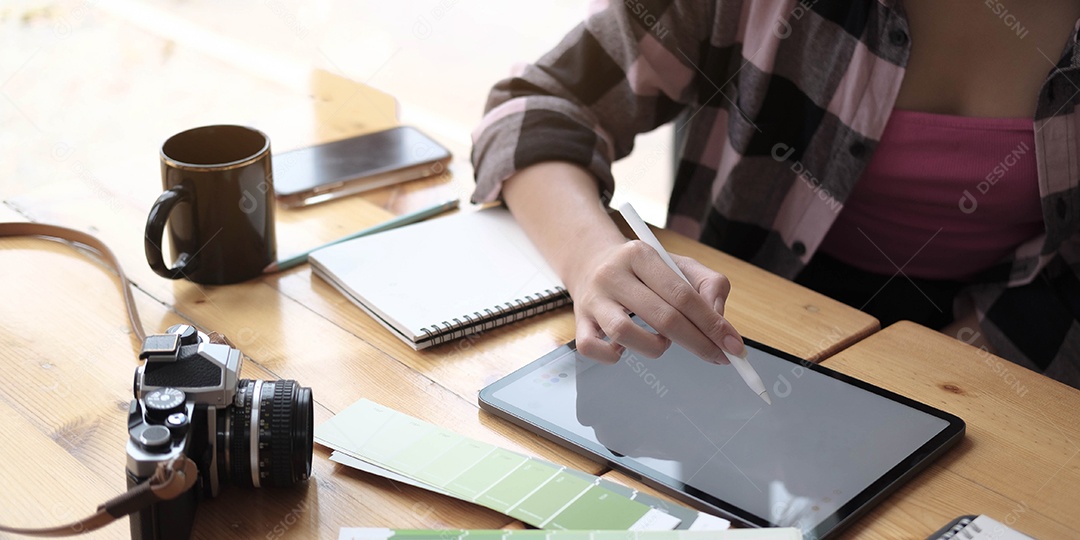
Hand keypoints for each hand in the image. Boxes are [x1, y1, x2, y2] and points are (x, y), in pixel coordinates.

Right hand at [568, 239, 747, 363]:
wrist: (591, 260)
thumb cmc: (643, 270)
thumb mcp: (679, 265)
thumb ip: (709, 286)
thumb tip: (719, 321)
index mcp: (641, 254)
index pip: (684, 296)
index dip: (713, 325)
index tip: (734, 346)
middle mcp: (613, 274)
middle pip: (663, 317)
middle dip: (698, 343)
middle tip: (718, 357)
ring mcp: (593, 299)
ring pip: (625, 334)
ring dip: (655, 347)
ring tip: (662, 341)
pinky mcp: (579, 321)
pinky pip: (592, 348)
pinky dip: (613, 356)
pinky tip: (627, 349)